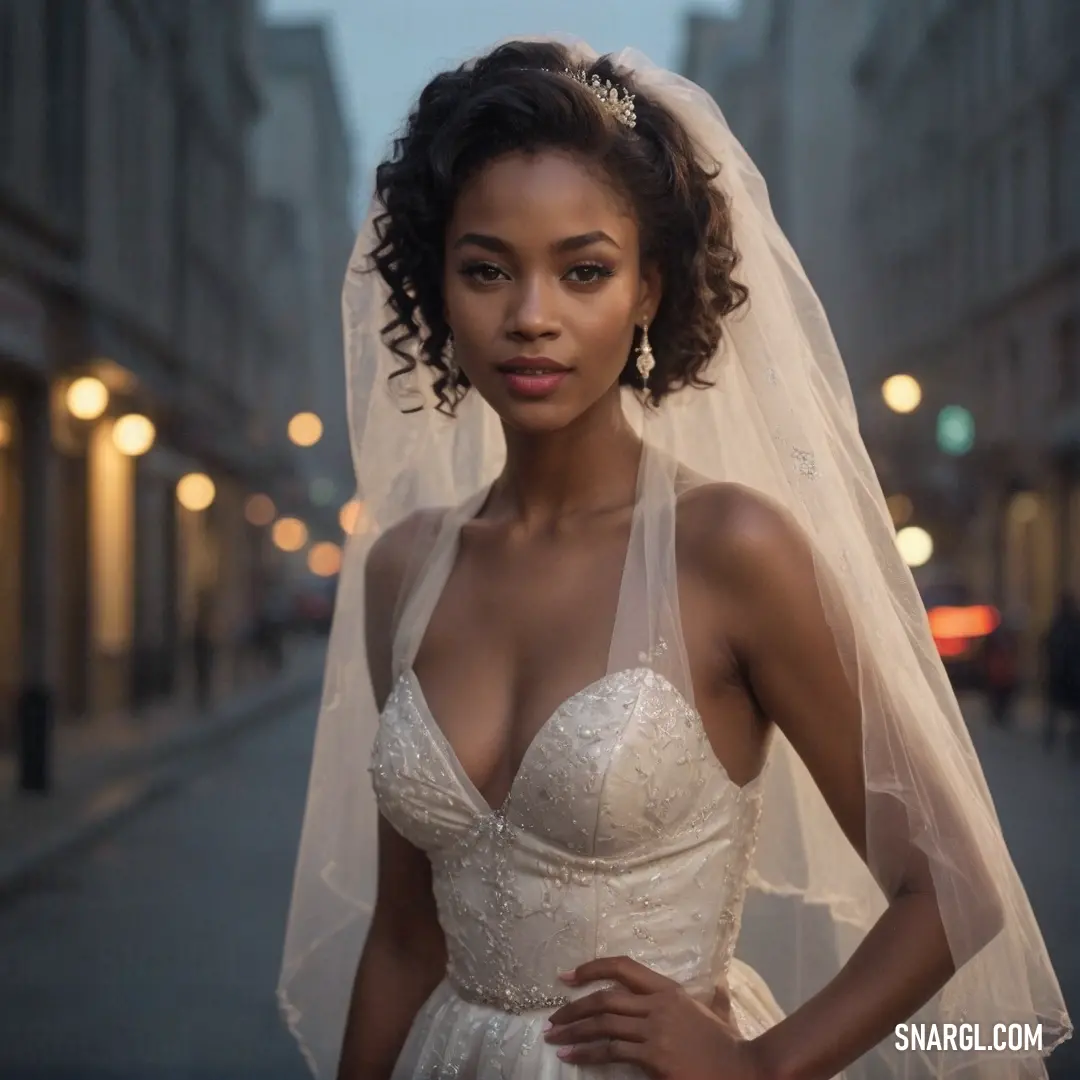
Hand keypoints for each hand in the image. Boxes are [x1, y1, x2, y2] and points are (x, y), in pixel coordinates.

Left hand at [542, 956, 763, 1078]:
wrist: (744, 1071)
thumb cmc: (729, 1046)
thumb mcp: (718, 1015)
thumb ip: (713, 1000)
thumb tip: (720, 987)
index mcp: (669, 990)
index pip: (623, 967)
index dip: (592, 968)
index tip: (567, 976)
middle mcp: (659, 1005)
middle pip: (605, 999)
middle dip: (574, 1008)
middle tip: (553, 1018)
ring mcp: (656, 1030)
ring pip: (603, 1025)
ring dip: (574, 1031)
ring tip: (554, 1038)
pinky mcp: (654, 1058)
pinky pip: (611, 1052)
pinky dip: (587, 1053)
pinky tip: (572, 1056)